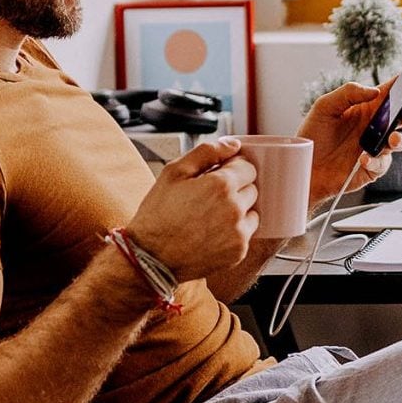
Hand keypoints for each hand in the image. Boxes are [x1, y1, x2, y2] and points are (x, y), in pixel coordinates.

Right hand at [124, 137, 258, 281]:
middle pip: (252, 189)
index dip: (232, 169)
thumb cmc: (157, 216)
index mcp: (221, 185)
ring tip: (209, 217)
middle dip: (235, 189)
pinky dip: (234, 232)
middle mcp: (235, 209)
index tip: (218, 176)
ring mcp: (239, 232)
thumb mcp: (173, 173)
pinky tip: (211, 233)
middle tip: (208, 198)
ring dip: (238, 211)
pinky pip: (246, 234)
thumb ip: (206, 153)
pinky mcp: (239, 251)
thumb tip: (232, 144)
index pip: (248, 167)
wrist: (150, 257)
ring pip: (251, 212)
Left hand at [297, 79, 401, 202]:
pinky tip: (363, 158)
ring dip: (398, 140)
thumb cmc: (313, 135)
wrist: (304, 167)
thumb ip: (348, 93)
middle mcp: (374, 126)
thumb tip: (373, 90)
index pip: (390, 92)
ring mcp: (375, 147)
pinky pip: (382, 163)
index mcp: (365, 107)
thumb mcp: (325, 106)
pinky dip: (375, 161)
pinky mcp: (373, 167)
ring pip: (398, 141)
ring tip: (391, 140)